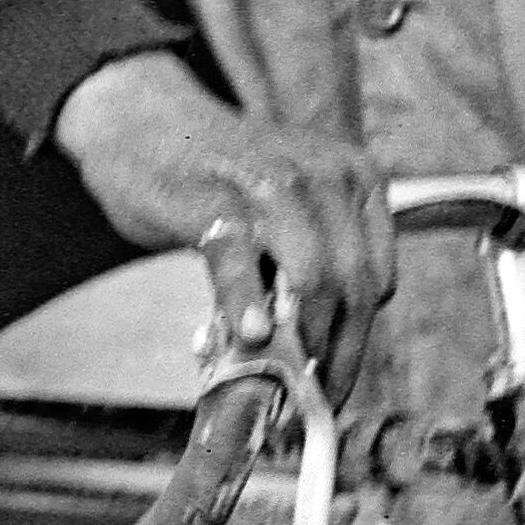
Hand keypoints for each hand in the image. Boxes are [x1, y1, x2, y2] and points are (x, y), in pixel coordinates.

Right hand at [51, 47, 400, 388]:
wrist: (147, 122)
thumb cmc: (222, 175)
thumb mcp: (290, 203)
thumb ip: (310, 263)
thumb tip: (316, 353)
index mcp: (356, 178)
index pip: (377, 276)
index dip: (358, 338)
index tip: (335, 380)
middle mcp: (324, 177)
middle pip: (352, 285)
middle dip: (336, 354)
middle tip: (312, 401)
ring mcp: (270, 185)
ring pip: (313, 279)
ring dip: (300, 343)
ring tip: (282, 386)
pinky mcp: (215, 201)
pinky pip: (241, 262)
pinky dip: (247, 303)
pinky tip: (251, 334)